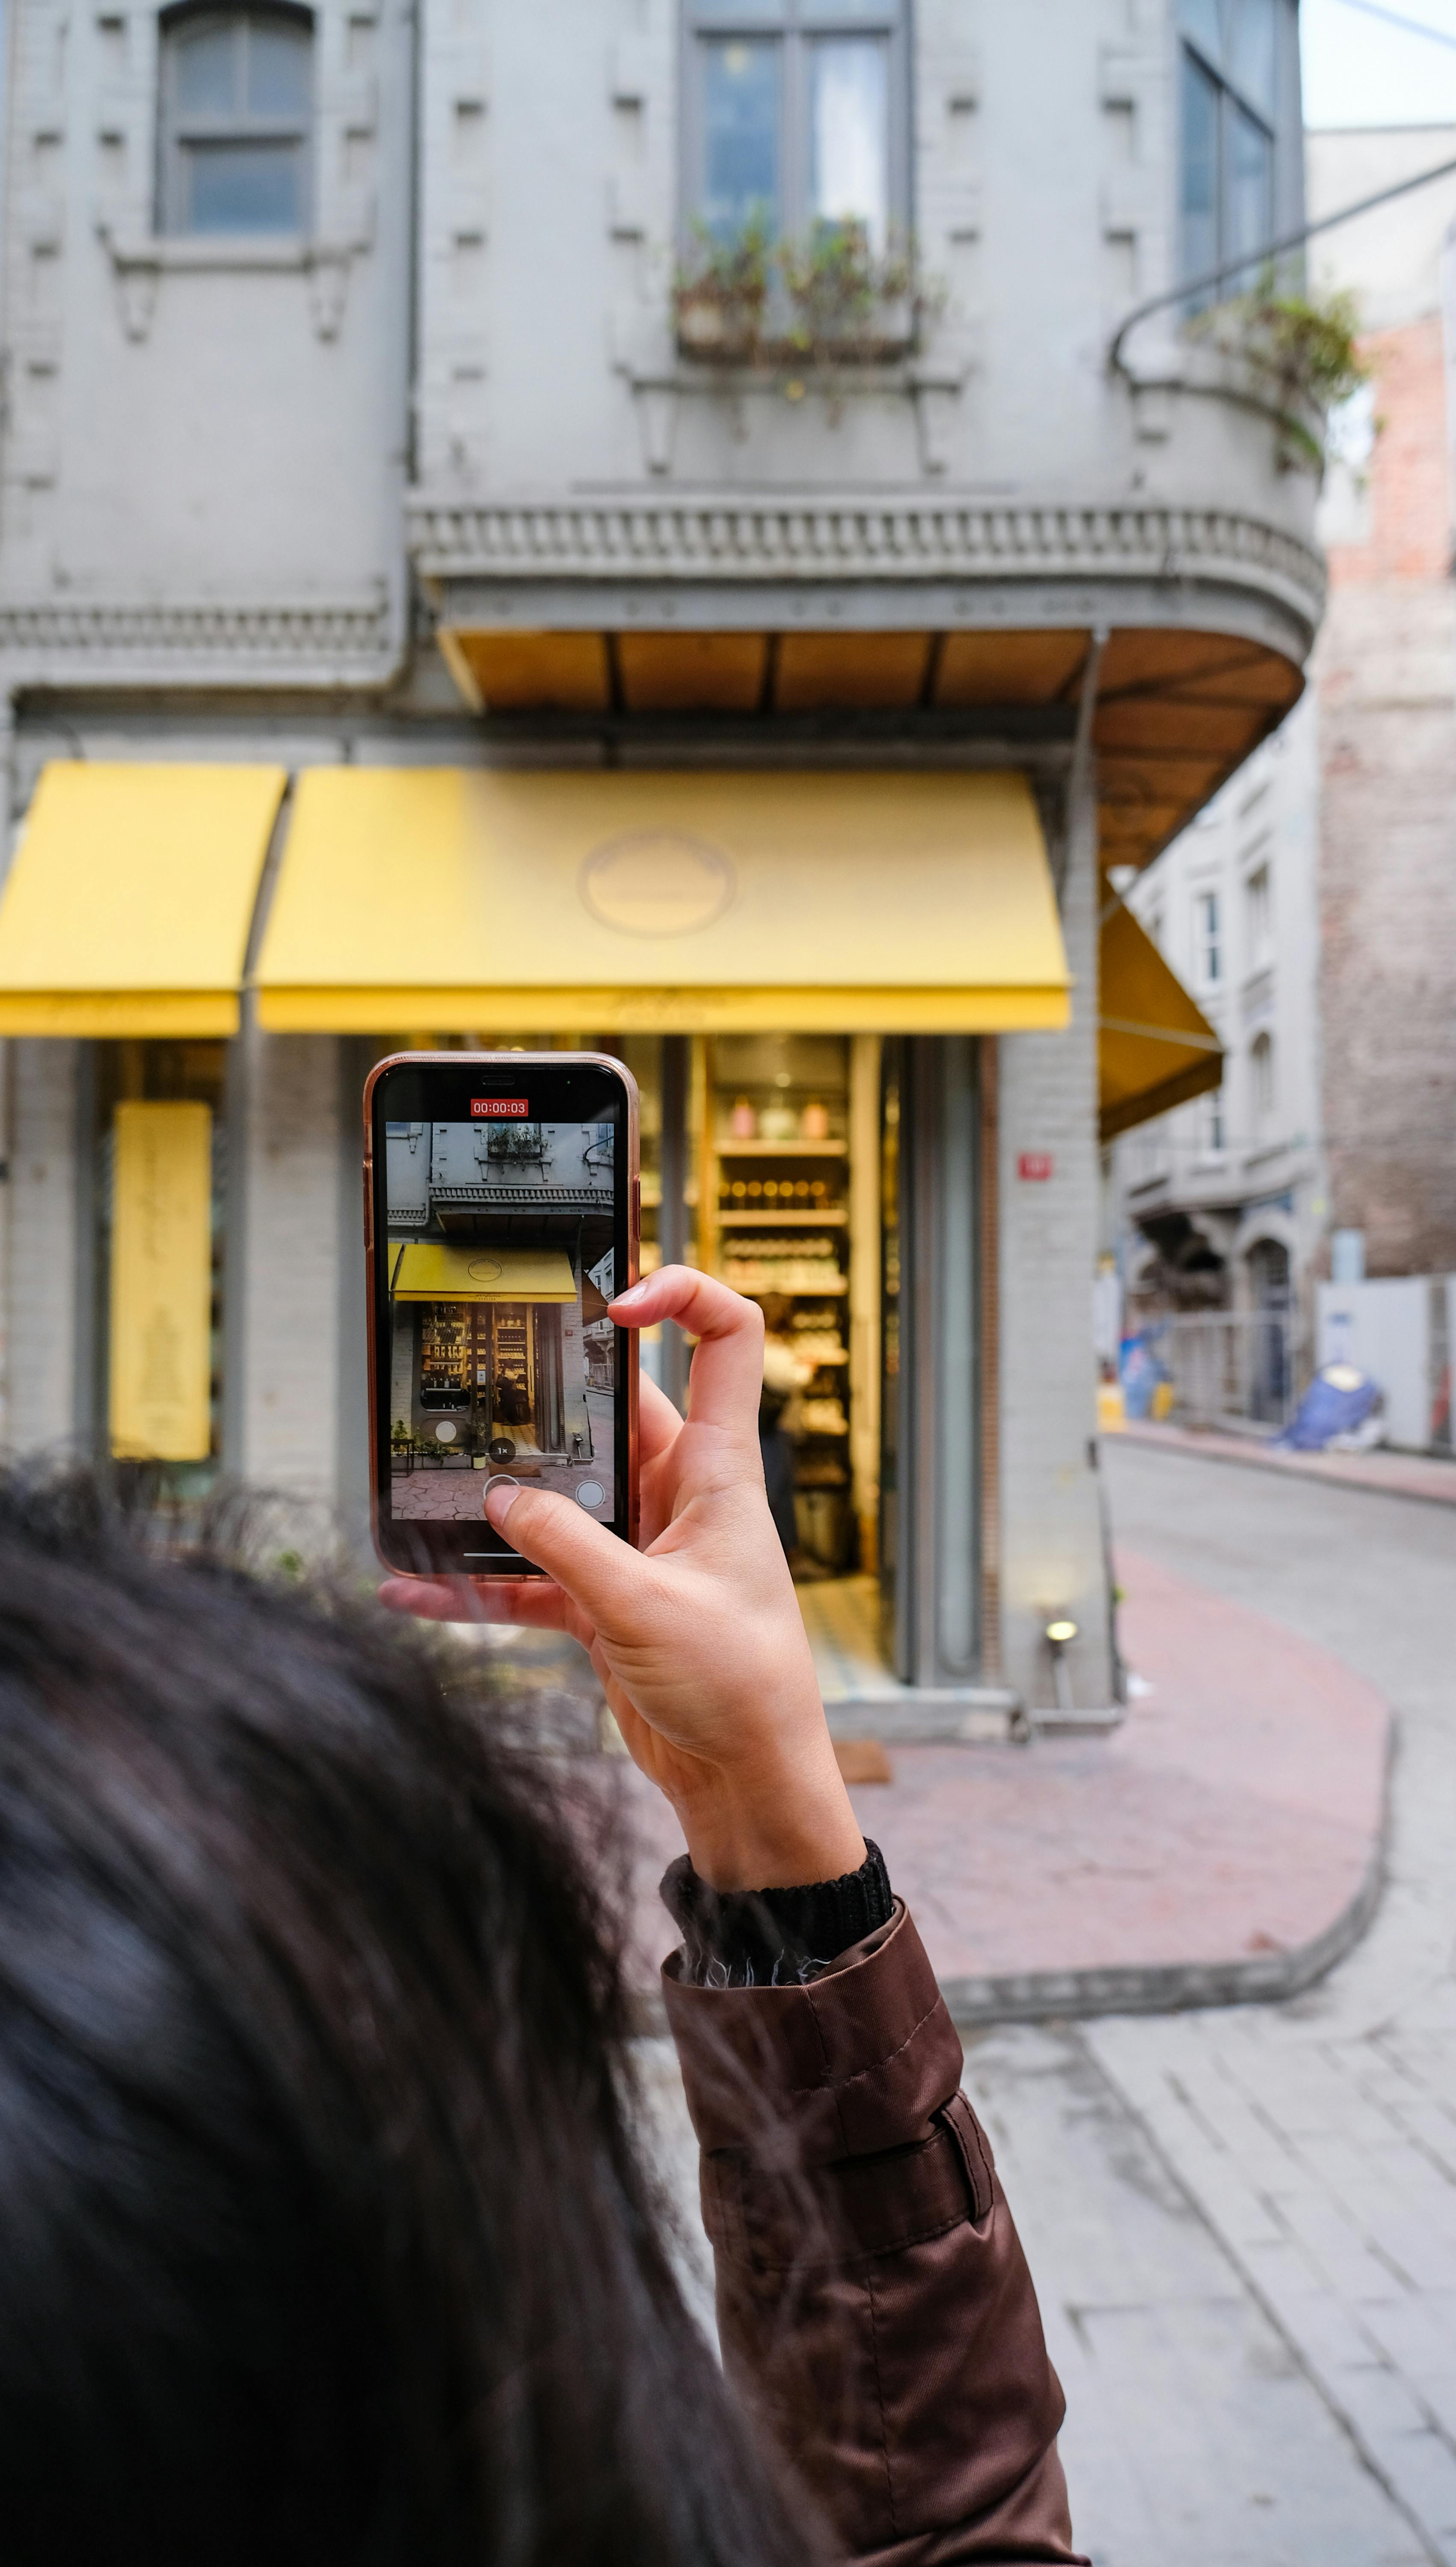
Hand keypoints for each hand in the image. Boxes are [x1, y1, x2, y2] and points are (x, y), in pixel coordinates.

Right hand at [380, 1267, 864, 1893]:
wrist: (746, 1782)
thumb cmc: (741, 1688)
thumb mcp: (645, 1607)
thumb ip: (566, 1546)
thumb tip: (500, 1501)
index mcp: (718, 1470)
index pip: (724, 1343)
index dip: (681, 1298)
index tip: (616, 1300)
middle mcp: (679, 1495)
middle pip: (609, 1417)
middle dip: (545, 1404)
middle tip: (482, 1387)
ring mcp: (638, 1547)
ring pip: (557, 1499)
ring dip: (499, 1504)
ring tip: (432, 1494)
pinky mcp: (606, 1601)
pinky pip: (531, 1575)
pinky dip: (482, 1584)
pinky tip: (421, 1590)